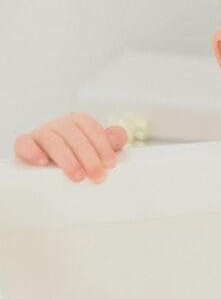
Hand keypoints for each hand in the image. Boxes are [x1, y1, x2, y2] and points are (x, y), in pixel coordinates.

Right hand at [14, 114, 128, 182]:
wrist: (46, 168)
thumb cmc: (76, 157)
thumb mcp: (95, 149)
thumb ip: (110, 141)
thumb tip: (118, 136)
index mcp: (78, 122)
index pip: (91, 128)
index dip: (102, 145)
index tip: (110, 164)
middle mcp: (59, 125)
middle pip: (74, 135)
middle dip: (88, 157)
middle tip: (97, 176)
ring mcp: (40, 133)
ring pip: (52, 141)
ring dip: (66, 158)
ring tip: (77, 177)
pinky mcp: (24, 145)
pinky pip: (24, 143)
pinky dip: (32, 151)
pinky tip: (43, 163)